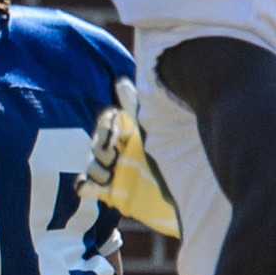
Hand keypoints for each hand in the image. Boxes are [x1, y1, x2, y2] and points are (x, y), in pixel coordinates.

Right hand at [81, 78, 181, 238]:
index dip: (105, 128)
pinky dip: (84, 185)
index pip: (107, 123)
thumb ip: (138, 106)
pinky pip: (88, 186)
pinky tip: (87, 186)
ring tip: (108, 175)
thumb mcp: (155, 127)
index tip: (114, 137)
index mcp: (134, 132)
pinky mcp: (113, 191)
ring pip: (90, 164)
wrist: (191, 189)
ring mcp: (117, 170)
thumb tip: (120, 83)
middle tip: (112, 158)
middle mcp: (124, 149)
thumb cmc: (175, 154)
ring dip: (94, 168)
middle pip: (96, 144)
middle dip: (99, 150)